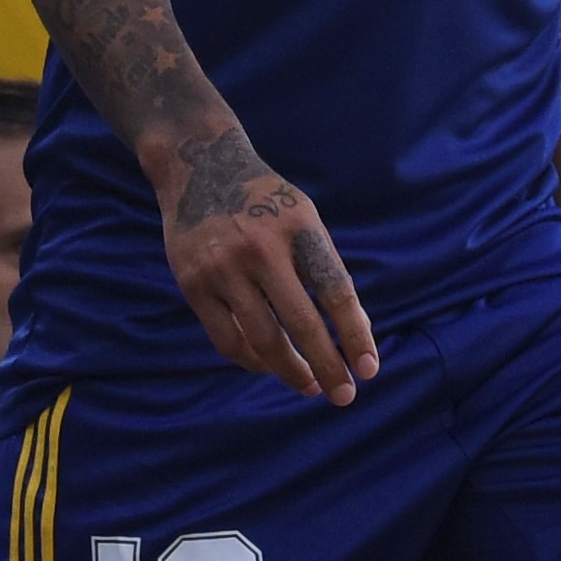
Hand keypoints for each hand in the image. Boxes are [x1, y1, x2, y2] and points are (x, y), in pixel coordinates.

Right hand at [163, 134, 379, 401]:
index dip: (354, 333)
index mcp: (298, 228)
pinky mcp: (192, 284)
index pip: (335, 289)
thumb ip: (324, 268)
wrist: (198, 166)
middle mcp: (260, 249)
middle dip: (325, 366)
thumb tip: (354, 333)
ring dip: (289, 372)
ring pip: (261, 340)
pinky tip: (270, 367)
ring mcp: (222, 268)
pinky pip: (227, 339)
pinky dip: (252, 361)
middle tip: (343, 395)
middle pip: (300, 323)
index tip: (368, 369)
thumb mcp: (304, 217)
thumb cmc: (265, 199)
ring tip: (310, 385)